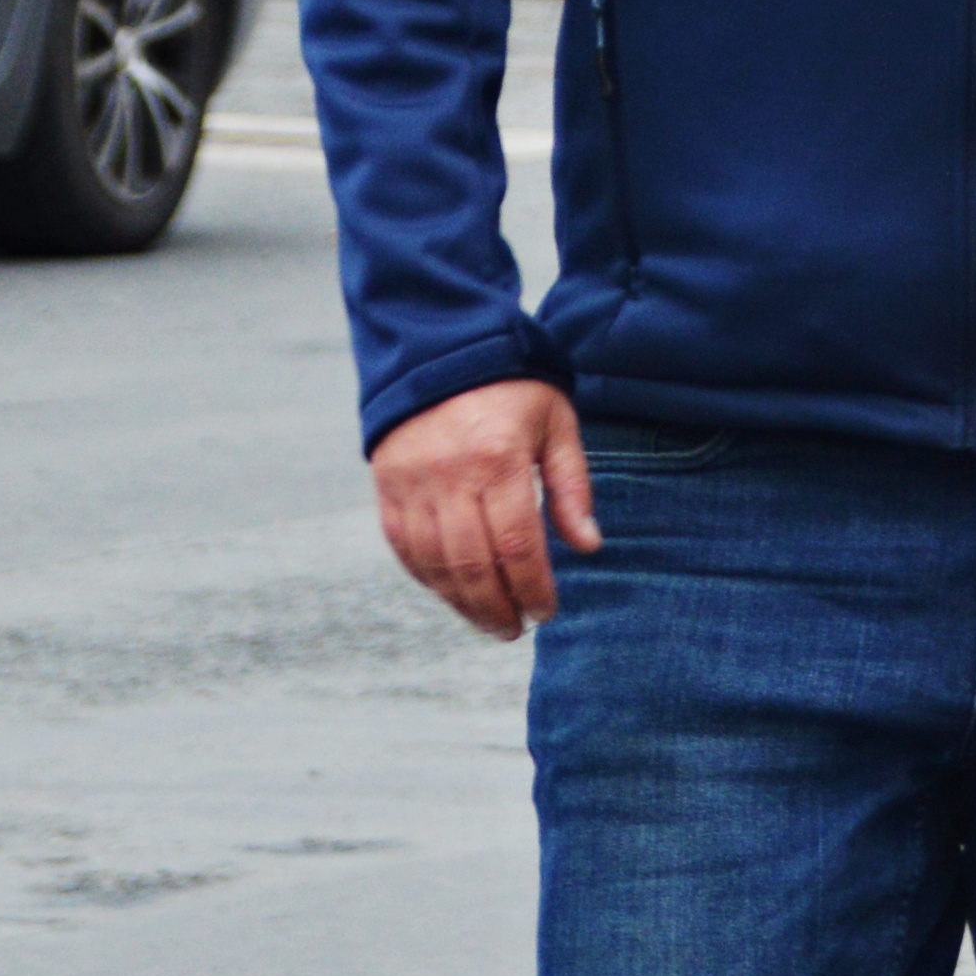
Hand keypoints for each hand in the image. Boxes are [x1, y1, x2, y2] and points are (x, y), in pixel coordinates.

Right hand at [370, 378, 596, 641]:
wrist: (439, 347)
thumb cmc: (511, 388)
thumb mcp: (555, 423)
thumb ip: (571, 486)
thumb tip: (588, 546)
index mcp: (498, 458)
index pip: (516, 544)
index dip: (532, 587)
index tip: (545, 612)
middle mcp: (449, 474)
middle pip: (472, 564)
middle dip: (497, 607)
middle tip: (515, 629)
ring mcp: (412, 482)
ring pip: (434, 563)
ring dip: (462, 602)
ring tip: (488, 621)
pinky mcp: (388, 485)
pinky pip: (404, 547)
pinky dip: (428, 578)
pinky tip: (452, 593)